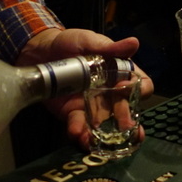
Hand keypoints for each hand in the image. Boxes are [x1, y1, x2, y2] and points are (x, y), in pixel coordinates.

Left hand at [17, 28, 152, 148]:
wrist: (40, 51)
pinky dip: (80, 133)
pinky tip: (78, 134)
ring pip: (105, 125)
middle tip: (124, 126)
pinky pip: (80, 127)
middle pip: (126, 110)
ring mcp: (93, 107)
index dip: (138, 89)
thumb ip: (111, 47)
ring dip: (105, 136)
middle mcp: (111, 94)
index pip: (141, 85)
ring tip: (102, 140)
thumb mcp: (90, 41)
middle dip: (126, 120)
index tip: (124, 87)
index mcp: (120, 74)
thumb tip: (134, 42)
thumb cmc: (70, 43)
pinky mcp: (73, 115)